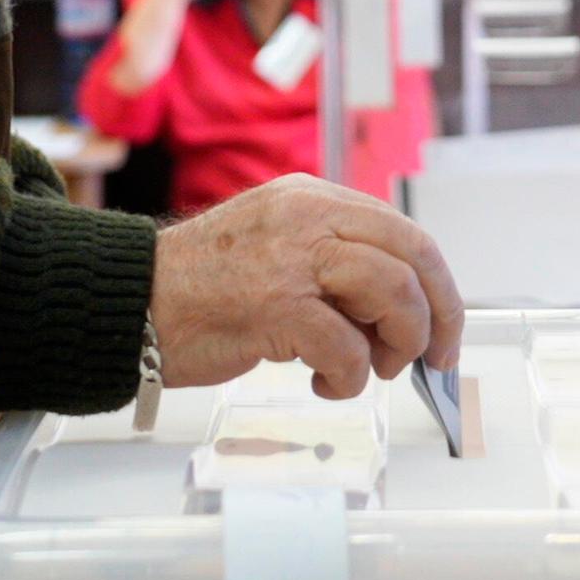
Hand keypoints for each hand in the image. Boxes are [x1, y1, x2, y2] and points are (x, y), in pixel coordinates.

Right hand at [149, 173, 464, 399]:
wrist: (136, 300)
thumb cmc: (204, 285)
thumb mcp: (278, 244)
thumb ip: (334, 257)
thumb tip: (402, 306)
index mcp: (313, 198)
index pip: (405, 233)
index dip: (437, 285)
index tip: (442, 325)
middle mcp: (309, 217)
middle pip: (412, 257)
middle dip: (436, 316)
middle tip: (430, 357)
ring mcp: (292, 258)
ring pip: (392, 294)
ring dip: (396, 344)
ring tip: (368, 368)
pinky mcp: (275, 305)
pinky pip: (347, 348)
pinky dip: (348, 376)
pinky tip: (321, 381)